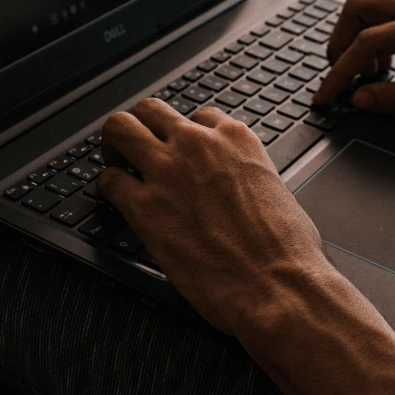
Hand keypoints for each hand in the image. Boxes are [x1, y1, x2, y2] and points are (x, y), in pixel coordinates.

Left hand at [97, 99, 330, 335]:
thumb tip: (238, 184)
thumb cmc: (286, 249)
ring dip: (115, 145)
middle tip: (137, 149)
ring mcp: (168, 171)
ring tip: (117, 164)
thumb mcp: (275, 190)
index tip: (180, 152)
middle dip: (142, 127)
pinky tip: (115, 199)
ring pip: (120, 128)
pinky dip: (108, 188)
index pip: (198, 116)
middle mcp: (198, 145)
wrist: (278, 285)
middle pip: (151, 110)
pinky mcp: (144, 207)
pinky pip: (109, 180)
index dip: (185, 136)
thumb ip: (247, 174)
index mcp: (236, 139)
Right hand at [314, 0, 394, 124]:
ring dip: (354, 35)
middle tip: (341, 78)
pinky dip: (373, 32)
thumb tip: (362, 100)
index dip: (340, 70)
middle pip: (361, 5)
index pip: (370, 39)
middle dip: (340, 44)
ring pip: (371, 1)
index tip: (327, 94)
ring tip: (364, 74)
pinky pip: (388, 7)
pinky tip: (383, 64)